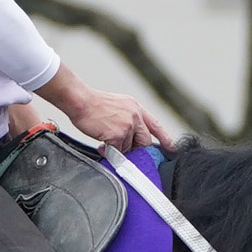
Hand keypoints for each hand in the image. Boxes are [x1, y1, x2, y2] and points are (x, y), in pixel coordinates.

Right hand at [33, 64, 179, 151]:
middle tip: (125, 151)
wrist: (80, 101)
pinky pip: (117, 151)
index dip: (164, 137)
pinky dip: (108, 151)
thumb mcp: (118, 105)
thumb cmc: (93, 104)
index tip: (171, 148)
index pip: (155, 125)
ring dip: (117, 149)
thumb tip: (130, 137)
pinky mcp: (118, 135)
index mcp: (136, 107)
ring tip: (105, 142)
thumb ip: (128, 118)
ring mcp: (128, 125)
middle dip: (135, 149)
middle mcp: (135, 115)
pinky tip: (100, 145)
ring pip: (128, 147)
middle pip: (144, 141)